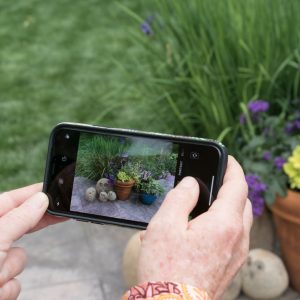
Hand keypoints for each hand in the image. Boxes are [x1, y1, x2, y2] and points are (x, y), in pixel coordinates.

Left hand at [0, 183, 66, 299]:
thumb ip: (19, 218)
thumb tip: (40, 199)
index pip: (11, 201)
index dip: (33, 194)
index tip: (54, 190)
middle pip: (18, 227)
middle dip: (31, 229)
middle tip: (62, 214)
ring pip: (18, 259)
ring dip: (10, 270)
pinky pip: (14, 281)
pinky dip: (7, 288)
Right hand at [138, 156, 252, 299]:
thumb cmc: (165, 268)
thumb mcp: (165, 224)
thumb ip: (181, 197)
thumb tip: (191, 183)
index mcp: (224, 224)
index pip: (237, 186)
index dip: (233, 168)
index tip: (227, 159)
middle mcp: (237, 239)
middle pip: (243, 202)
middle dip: (232, 187)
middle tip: (214, 180)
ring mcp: (236, 254)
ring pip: (240, 220)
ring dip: (228, 206)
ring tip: (203, 204)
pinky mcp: (230, 265)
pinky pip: (234, 236)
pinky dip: (224, 224)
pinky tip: (201, 229)